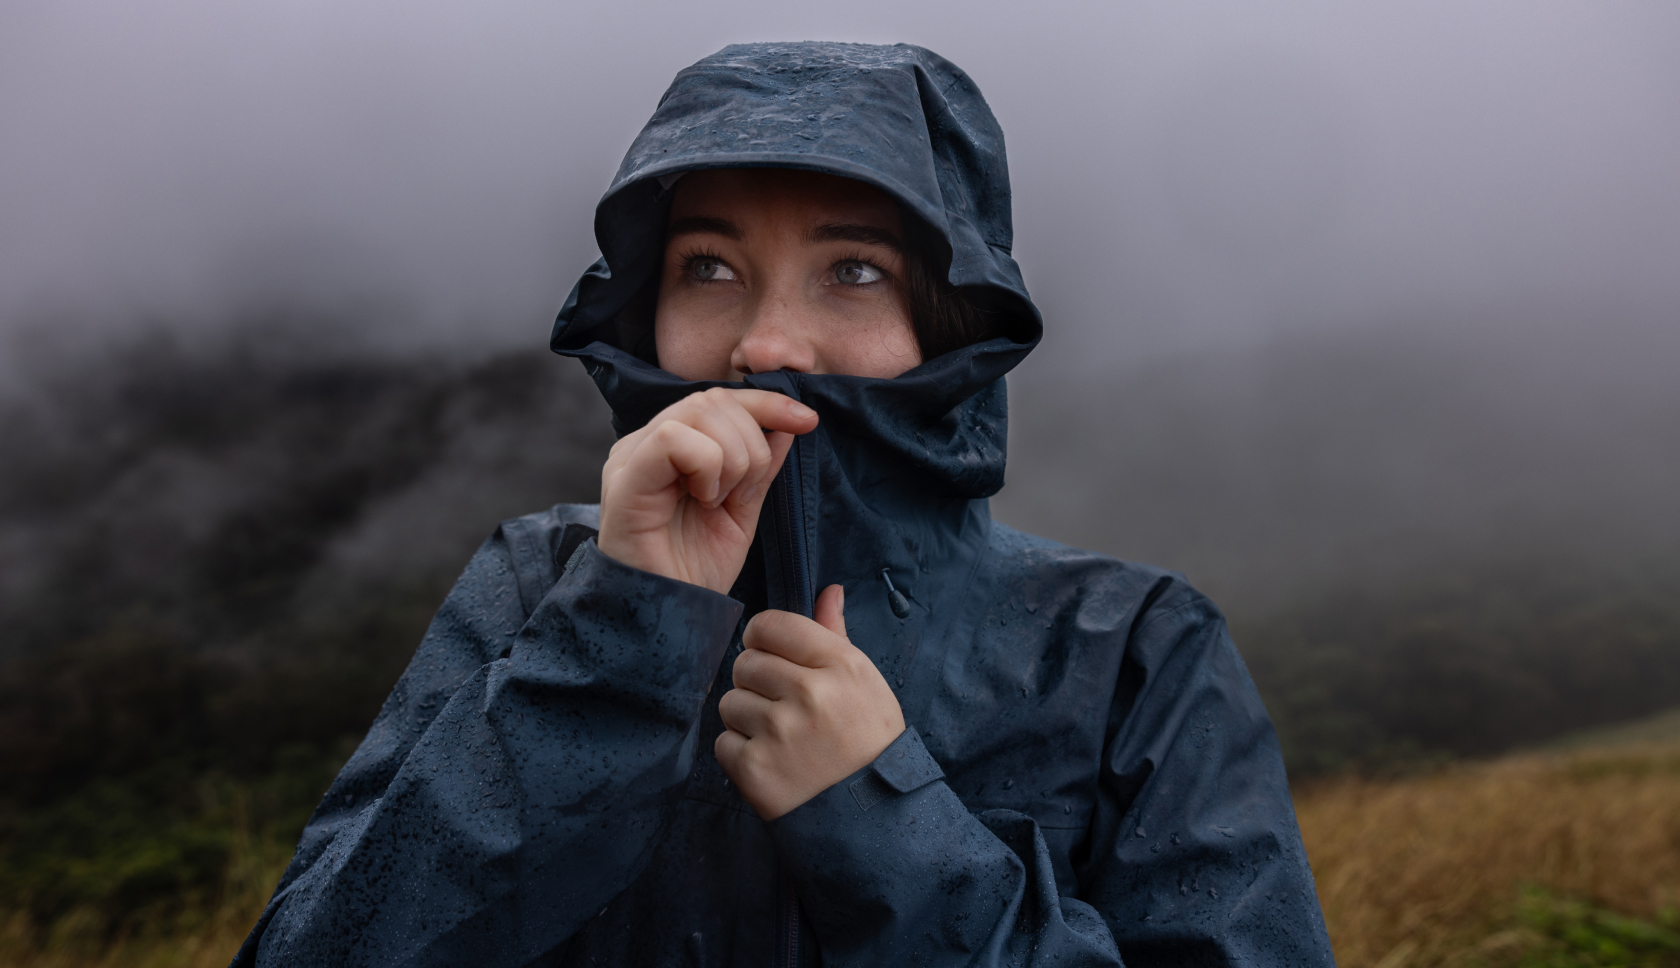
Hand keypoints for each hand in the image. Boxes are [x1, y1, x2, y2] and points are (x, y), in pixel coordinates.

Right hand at [598, 388, 817, 594]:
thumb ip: (760, 466)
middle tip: (743, 494)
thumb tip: (788, 421)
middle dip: (752, 442)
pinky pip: (672, 438)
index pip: (720, 398)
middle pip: (712, 399)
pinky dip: (706, 465)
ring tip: (721, 501)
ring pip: (698, 411)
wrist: (670, 616)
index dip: (767, 402)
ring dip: (733, 457)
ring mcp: (630, 458)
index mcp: (669, 447)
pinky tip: (704, 500)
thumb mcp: (742, 511)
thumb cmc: (695, 571)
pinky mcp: (624, 480)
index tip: (808, 421)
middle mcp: (644, 444)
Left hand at [715, 585, 906, 819]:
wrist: (873, 818)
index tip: (769, 654)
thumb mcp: (866, 683)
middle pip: (745, 662)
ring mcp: (780, 733)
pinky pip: (723, 741)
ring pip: (730, 701)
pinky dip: (740, 753)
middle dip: (756, 681)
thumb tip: (828, 591)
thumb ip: (835, 634)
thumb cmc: (869, 743)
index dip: (762, 638)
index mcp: (841, 666)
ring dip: (746, 718)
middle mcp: (809, 694)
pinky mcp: (755, 769)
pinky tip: (771, 761)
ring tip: (778, 736)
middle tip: (779, 704)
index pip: (772, 625)